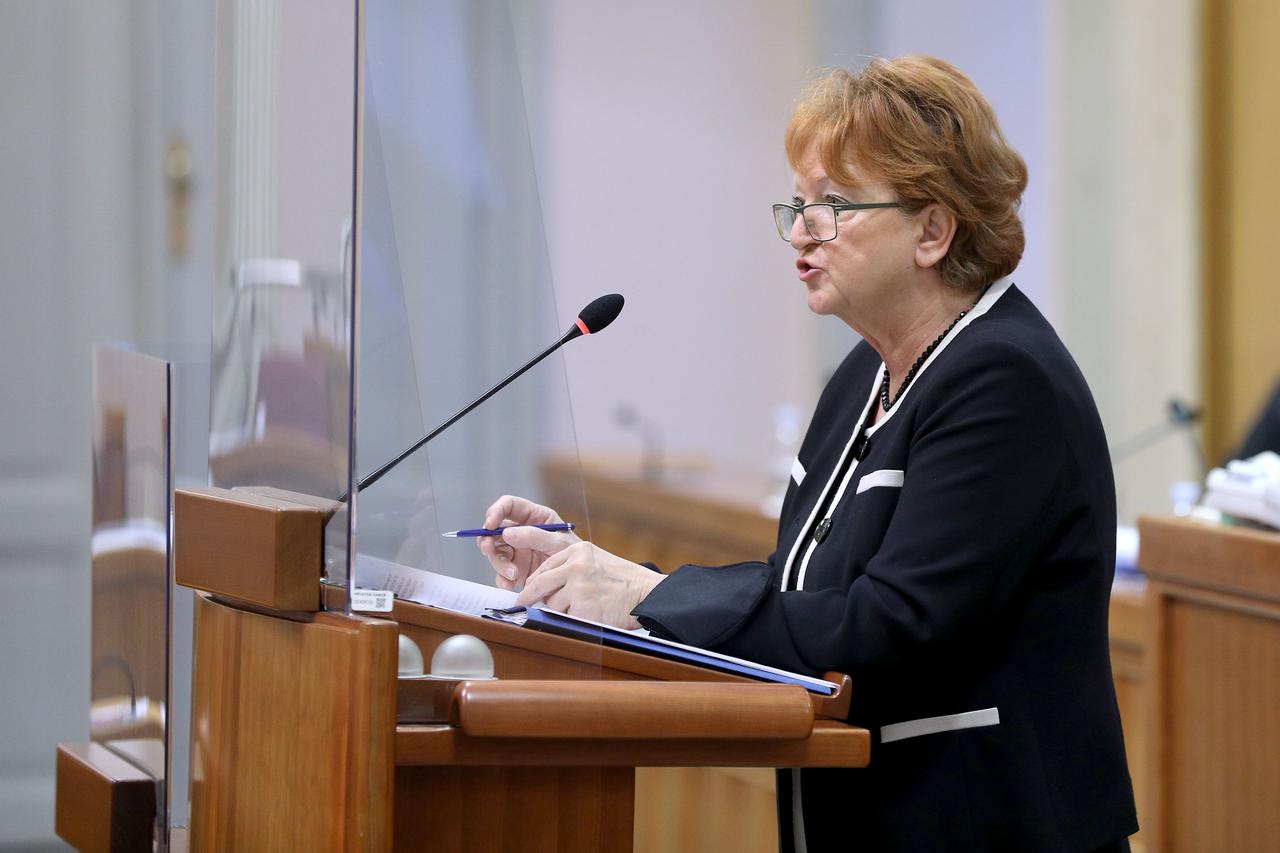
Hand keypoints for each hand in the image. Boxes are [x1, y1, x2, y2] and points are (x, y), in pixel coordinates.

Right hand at [477, 495, 580, 589]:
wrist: (580, 580)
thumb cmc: (575, 554)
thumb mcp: (559, 542)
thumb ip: (535, 536)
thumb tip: (506, 533)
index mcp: (533, 517)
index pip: (508, 506)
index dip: (495, 512)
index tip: (489, 525)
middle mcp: (521, 532)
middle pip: (494, 530)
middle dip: (488, 540)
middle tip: (488, 550)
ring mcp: (517, 551)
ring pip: (495, 553)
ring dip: (499, 564)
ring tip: (514, 574)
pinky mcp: (515, 570)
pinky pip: (501, 573)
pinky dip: (503, 579)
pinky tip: (510, 585)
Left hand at [509, 527, 665, 629]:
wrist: (647, 593)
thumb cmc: (623, 581)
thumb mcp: (596, 562)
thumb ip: (570, 568)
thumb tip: (540, 586)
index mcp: (579, 550)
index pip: (545, 564)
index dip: (533, 579)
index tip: (524, 588)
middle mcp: (577, 564)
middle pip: (539, 583)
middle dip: (528, 596)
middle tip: (520, 604)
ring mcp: (579, 585)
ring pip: (552, 603)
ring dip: (560, 610)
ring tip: (584, 607)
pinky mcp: (583, 606)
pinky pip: (565, 618)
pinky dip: (572, 620)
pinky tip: (590, 614)